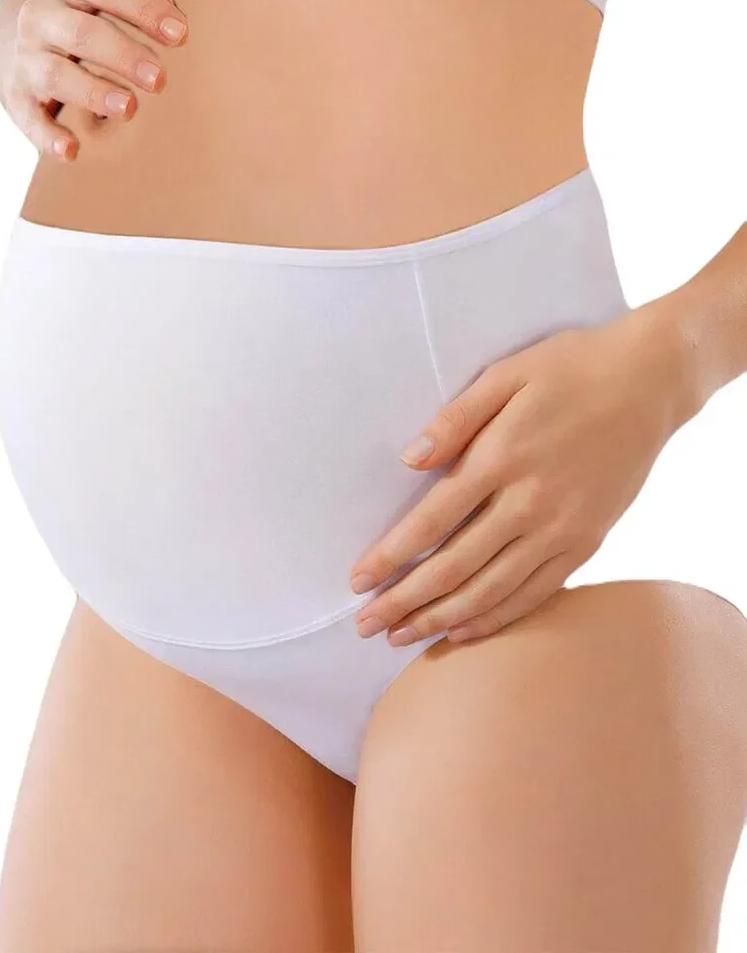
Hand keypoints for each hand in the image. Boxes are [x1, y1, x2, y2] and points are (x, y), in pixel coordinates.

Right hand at [7, 0, 187, 159]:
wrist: (37, 37)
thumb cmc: (97, 10)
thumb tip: (168, 3)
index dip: (143, 8)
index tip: (180, 34)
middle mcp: (40, 13)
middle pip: (81, 32)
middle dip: (122, 55)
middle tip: (159, 79)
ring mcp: (26, 54)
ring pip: (55, 73)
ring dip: (92, 93)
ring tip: (128, 109)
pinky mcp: (18, 94)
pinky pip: (29, 116)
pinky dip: (47, 135)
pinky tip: (72, 151)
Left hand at [349, 304, 689, 645]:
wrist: (648, 382)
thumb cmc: (569, 369)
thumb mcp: (506, 374)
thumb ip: (455, 418)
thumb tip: (409, 459)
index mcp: (502, 457)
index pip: (433, 520)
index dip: (391, 556)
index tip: (358, 581)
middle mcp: (531, 502)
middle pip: (455, 567)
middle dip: (405, 601)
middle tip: (365, 625)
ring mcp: (563, 528)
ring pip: (492, 590)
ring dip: (442, 619)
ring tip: (402, 637)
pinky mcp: (587, 541)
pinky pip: (536, 593)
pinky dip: (496, 617)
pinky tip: (464, 630)